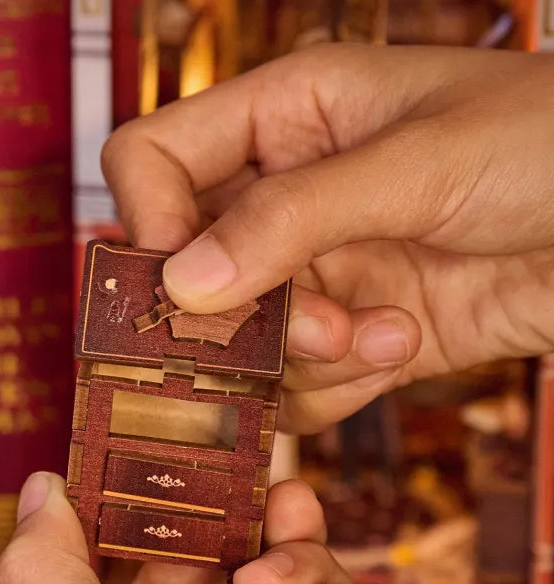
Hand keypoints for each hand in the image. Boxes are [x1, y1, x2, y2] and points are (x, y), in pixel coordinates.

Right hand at [101, 43, 553, 433]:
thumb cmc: (551, 147)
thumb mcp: (419, 163)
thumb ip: (291, 218)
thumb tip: (183, 282)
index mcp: (284, 118)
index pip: (153, 162)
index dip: (149, 223)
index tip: (187, 282)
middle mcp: (283, 198)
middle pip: (191, 273)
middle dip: (246, 316)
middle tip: (320, 324)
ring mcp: (314, 273)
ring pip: (240, 343)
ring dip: (305, 357)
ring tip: (388, 333)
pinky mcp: (349, 336)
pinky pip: (295, 385)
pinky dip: (339, 387)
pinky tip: (404, 347)